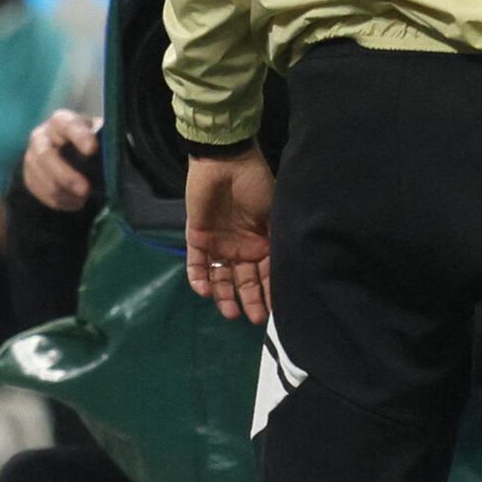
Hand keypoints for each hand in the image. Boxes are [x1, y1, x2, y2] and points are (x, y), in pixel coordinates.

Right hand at [22, 109, 101, 211]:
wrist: (69, 147)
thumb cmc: (90, 138)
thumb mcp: (99, 132)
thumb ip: (105, 138)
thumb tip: (113, 152)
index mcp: (62, 121)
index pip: (68, 125)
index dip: (80, 137)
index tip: (93, 150)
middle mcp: (41, 136)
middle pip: (46, 156)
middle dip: (66, 176)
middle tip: (85, 190)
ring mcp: (31, 156)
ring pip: (39, 177)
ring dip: (62, 192)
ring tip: (83, 199)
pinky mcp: (28, 175)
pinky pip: (37, 191)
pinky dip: (57, 200)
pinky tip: (74, 203)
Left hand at [185, 149, 275, 322]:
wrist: (225, 163)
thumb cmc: (255, 186)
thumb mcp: (274, 214)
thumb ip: (274, 242)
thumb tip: (285, 271)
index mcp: (262, 242)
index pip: (267, 274)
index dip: (270, 292)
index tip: (274, 312)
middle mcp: (241, 248)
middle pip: (244, 280)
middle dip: (249, 300)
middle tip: (253, 318)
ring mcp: (219, 245)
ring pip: (221, 277)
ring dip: (224, 295)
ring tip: (230, 312)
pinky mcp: (198, 239)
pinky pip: (197, 264)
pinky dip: (199, 278)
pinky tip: (205, 291)